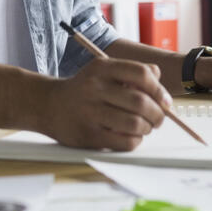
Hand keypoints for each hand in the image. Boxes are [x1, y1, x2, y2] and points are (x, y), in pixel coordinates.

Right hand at [41, 58, 171, 150]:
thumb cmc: (83, 89)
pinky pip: (124, 142)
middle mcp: (94, 88)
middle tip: (158, 119)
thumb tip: (159, 78)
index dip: (159, 89)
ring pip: (134, 124)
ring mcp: (90, 112)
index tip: (164, 101)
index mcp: (102, 68)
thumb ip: (130, 72)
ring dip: (147, 128)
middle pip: (140, 102)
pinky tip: (132, 137)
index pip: (141, 73)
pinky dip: (135, 141)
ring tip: (145, 127)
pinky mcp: (88, 135)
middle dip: (157, 114)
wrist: (47, 105)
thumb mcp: (102, 71)